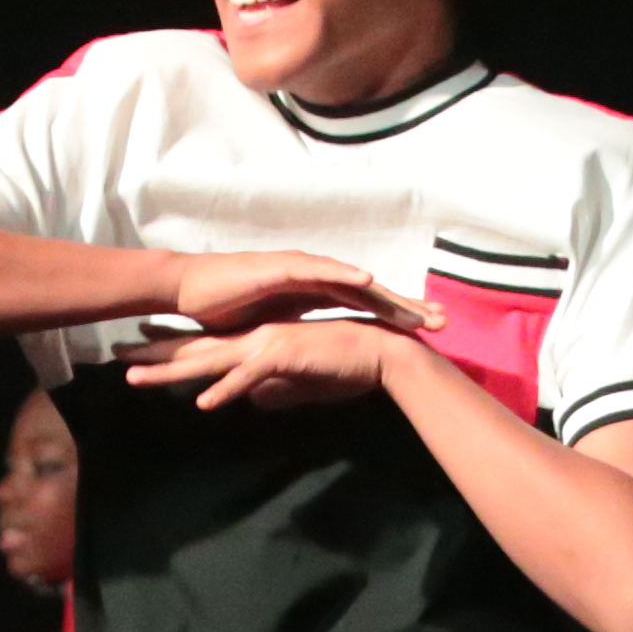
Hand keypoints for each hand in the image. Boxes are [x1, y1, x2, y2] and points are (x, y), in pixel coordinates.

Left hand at [124, 317, 407, 411]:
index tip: (141, 355)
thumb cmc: (344, 369)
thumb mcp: (301, 386)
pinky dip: (225, 389)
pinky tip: (202, 403)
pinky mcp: (283, 355)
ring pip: (209, 360)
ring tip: (136, 380)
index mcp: (257, 345)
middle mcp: (254, 340)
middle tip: (118, 358)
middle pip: (195, 351)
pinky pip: (248, 376)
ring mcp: (266, 345)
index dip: (172, 353)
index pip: (206, 349)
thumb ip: (275, 391)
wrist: (378, 356)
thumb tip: (254, 402)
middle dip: (155, 357)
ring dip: (171, 372)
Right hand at [166, 250, 426, 335]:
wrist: (191, 291)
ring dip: (384, 292)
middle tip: (441, 321)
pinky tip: (366, 281)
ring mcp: (299, 270)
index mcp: (314, 295)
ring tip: (413, 306)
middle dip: (405, 306)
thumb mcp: (275, 337)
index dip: (394, 319)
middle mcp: (313, 279)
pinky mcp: (280, 267)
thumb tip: (318, 364)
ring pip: (350, 281)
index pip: (362, 308)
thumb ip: (298, 347)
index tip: (427, 333)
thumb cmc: (228, 312)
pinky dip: (342, 275)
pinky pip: (317, 271)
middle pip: (368, 293)